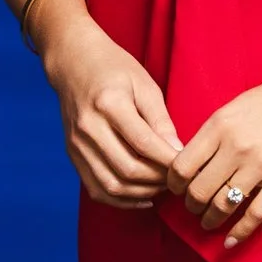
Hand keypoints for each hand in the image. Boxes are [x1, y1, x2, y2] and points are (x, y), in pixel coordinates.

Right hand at [37, 7, 181, 206]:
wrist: (73, 62)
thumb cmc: (113, 68)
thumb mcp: (145, 85)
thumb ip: (161, 121)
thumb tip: (178, 154)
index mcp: (109, 104)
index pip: (145, 145)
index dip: (170, 161)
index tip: (189, 165)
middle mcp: (88, 127)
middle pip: (128, 170)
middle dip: (159, 180)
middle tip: (179, 178)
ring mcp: (77, 144)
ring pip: (112, 186)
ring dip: (142, 193)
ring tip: (162, 187)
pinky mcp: (73, 154)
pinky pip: (97, 189)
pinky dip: (121, 199)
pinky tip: (142, 196)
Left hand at [170, 59, 261, 249]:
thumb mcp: (235, 106)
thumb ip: (213, 133)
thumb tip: (190, 160)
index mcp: (219, 125)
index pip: (181, 166)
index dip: (173, 184)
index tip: (176, 189)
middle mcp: (236, 147)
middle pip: (198, 190)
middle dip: (190, 205)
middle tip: (192, 208)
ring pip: (223, 206)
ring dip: (210, 219)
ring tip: (208, 222)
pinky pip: (255, 214)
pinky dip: (239, 233)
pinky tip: (229, 241)